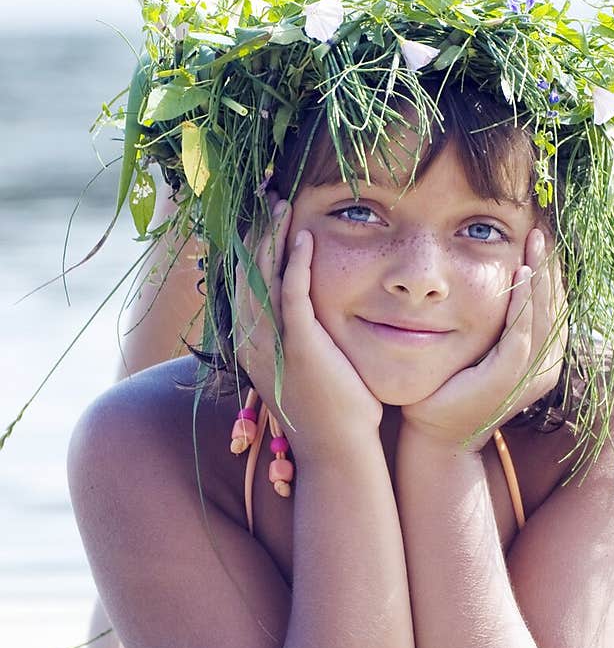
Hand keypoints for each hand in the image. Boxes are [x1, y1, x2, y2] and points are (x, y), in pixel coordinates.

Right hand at [233, 200, 382, 459]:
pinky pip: (292, 294)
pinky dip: (296, 262)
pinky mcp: (299, 347)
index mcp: (252, 344)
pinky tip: (304, 235)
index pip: (242, 282)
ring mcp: (273, 344)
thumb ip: (299, 338)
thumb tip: (308, 316)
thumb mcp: (304, 369)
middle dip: (253, 229)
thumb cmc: (331, 414)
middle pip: (244, 271)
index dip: (248, 245)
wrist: (337, 455)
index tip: (259, 212)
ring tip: (281, 202)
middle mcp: (253, 341)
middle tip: (264, 192)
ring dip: (272, 237)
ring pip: (263, 277)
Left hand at [400, 227, 568, 451]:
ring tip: (536, 240)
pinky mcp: (510, 379)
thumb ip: (498, 324)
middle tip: (543, 228)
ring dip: (542, 275)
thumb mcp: (482, 350)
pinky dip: (524, 302)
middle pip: (558, 306)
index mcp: (543, 359)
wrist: (437, 436)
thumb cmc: (452, 389)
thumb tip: (502, 284)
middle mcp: (546, 367)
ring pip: (546, 315)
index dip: (553, 271)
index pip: (556, 306)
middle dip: (551, 265)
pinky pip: (523, 332)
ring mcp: (531, 376)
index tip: (544, 236)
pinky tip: (521, 274)